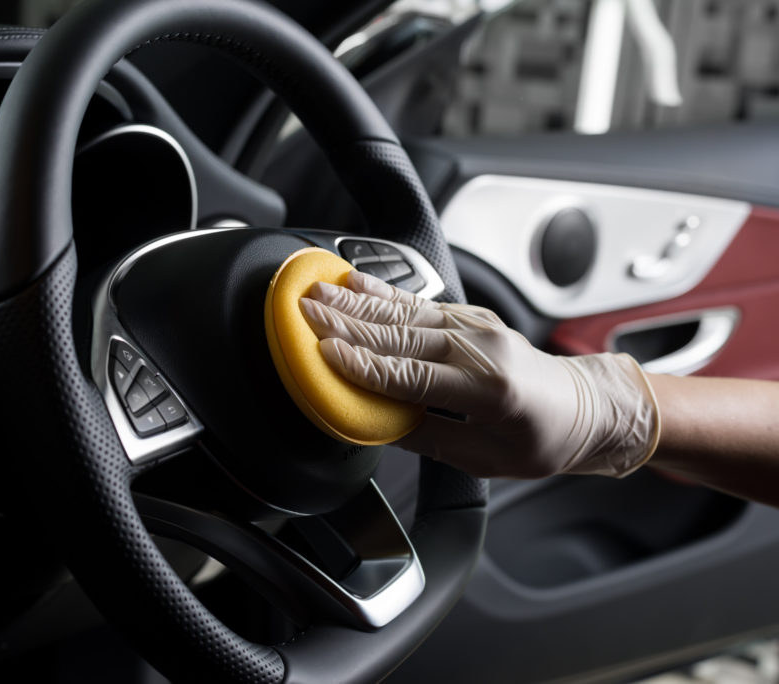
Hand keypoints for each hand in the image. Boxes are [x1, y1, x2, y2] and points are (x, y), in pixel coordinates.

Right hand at [299, 271, 659, 477]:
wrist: (585, 407)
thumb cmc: (543, 438)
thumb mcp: (486, 459)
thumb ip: (428, 438)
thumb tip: (377, 424)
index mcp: (490, 390)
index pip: (412, 376)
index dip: (364, 366)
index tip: (325, 354)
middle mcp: (483, 349)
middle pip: (402, 335)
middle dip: (347, 323)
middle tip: (305, 312)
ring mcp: (477, 326)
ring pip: (406, 312)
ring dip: (356, 302)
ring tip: (317, 292)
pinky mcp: (471, 317)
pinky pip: (420, 303)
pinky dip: (383, 292)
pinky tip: (354, 282)